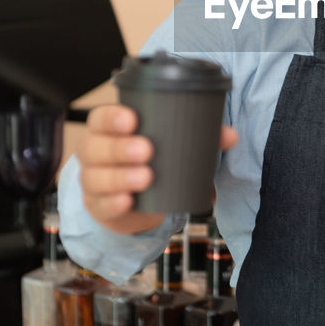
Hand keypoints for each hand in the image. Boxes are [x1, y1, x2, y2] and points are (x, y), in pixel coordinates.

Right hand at [77, 104, 238, 234]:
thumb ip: (200, 136)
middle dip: (120, 148)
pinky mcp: (100, 207)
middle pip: (95, 147)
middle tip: (148, 150)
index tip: (134, 120)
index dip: (112, 118)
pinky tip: (128, 201)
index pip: (100, 118)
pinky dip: (115, 203)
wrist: (135, 200)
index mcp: (108, 130)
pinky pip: (102, 205)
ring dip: (121, 177)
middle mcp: (94, 153)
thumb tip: (231, 135)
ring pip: (97, 178)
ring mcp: (94, 181)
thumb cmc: (150, 160)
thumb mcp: (169, 145)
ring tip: (146, 177)